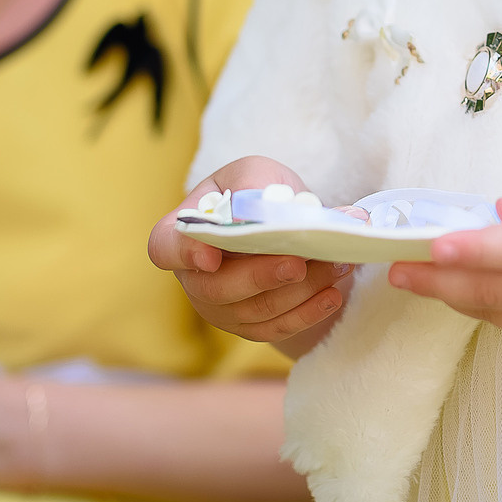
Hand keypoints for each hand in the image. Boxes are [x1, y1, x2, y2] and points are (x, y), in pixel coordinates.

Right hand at [149, 157, 351, 350]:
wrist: (287, 223)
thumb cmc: (260, 192)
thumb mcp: (255, 173)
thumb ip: (253, 185)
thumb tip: (260, 207)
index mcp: (183, 232)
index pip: (165, 248)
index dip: (184, 254)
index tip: (211, 256)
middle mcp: (194, 277)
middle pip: (217, 289)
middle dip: (261, 276)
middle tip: (298, 262)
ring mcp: (221, 308)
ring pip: (255, 310)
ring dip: (299, 290)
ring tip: (335, 265)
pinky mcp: (252, 327)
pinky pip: (277, 328)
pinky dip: (308, 312)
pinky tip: (333, 294)